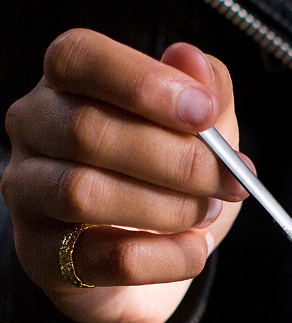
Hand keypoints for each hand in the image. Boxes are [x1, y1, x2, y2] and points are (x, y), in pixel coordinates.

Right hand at [2, 28, 250, 322]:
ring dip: (169, 208)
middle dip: (178, 160)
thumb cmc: (172, 185)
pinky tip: (194, 249)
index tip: (204, 111)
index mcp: (69, 85)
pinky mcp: (43, 257)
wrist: (156, 264)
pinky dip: (167, 257)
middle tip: (231, 181)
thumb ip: (207, 92)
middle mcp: (35, 132)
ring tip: (208, 213)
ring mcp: (29, 196)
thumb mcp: (203, 133)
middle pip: (87, 131)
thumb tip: (192, 58)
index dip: (143, 83)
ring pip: (85, 193)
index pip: (79, 58)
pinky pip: (106, 258)